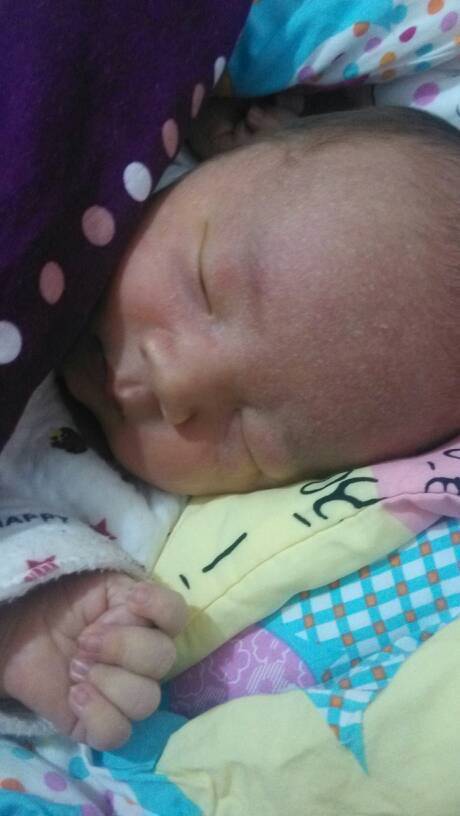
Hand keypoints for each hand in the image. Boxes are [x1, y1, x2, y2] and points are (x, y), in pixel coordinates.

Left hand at [0, 572, 185, 749]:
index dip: (162, 608)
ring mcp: (124, 694)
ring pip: (146, 701)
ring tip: (76, 668)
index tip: (131, 599)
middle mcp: (145, 659)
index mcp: (147, 620)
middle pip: (164, 660)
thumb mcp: (96, 581)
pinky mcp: (99, 724)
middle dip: (122, 647)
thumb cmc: (60, 601)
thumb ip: (125, 588)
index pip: (178, 616)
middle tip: (85, 641)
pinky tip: (74, 694)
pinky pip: (118, 733)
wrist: (19, 629)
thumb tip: (141, 604)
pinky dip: (97, 713)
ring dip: (109, 681)